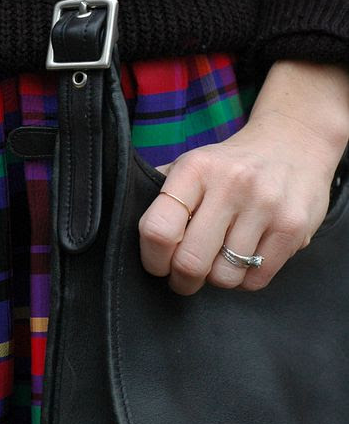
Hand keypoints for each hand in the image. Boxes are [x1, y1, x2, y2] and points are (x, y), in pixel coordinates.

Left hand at [137, 59, 348, 295]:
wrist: (295, 143)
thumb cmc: (231, 164)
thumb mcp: (193, 164)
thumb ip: (162, 193)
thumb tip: (127, 231)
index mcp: (195, 169)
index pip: (157, 229)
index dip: (152, 259)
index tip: (157, 264)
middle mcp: (230, 184)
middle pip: (190, 262)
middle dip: (182, 280)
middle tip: (184, 276)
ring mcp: (265, 206)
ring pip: (224, 277)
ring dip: (216, 279)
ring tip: (219, 259)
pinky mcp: (293, 228)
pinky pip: (256, 281)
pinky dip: (245, 280)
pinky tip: (245, 258)